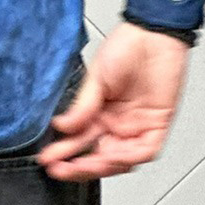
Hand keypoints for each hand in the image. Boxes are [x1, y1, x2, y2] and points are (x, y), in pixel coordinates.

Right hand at [34, 21, 190, 181]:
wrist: (154, 35)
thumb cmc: (127, 47)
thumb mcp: (97, 77)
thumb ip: (82, 106)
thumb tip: (62, 126)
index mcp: (100, 111)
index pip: (81, 139)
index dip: (65, 152)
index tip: (48, 159)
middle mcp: (117, 122)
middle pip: (98, 154)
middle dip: (78, 166)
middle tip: (59, 169)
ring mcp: (136, 126)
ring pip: (119, 159)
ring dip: (100, 164)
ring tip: (80, 165)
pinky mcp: (157, 126)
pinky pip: (143, 151)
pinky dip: (128, 157)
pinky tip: (110, 157)